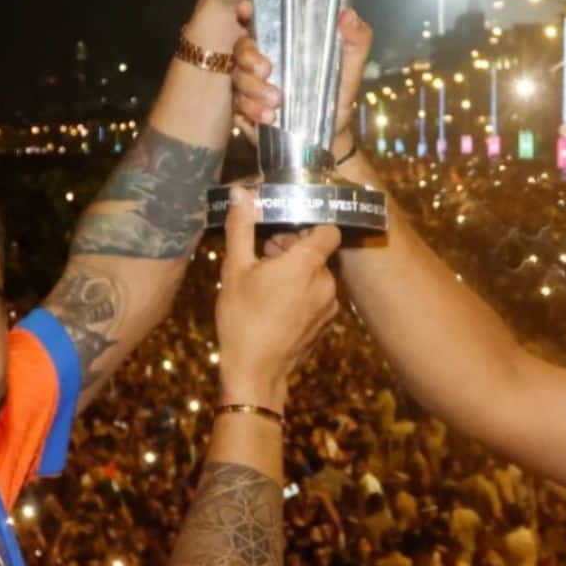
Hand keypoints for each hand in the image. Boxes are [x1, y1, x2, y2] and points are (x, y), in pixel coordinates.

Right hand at [214, 184, 340, 409]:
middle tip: (264, 254)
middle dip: (294, 247)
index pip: (328, 228)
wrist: (255, 372)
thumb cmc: (242, 319)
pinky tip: (275, 302)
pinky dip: (301, 291)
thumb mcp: (236, 268)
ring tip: (266, 279)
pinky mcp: (326, 323)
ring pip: (318, 273)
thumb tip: (242, 193)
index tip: (283, 228)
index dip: (307, 224)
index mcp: (309, 263)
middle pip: (319, 251)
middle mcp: (327, 282)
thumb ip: (241, 227)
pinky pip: (318, 295)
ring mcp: (330, 305)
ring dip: (297, 270)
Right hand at [232, 8, 373, 154]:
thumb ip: (356, 41)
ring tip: (276, 102)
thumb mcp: (351, 67)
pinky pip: (238, 107)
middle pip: (241, 49)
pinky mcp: (245, 110)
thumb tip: (349, 15)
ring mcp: (250, 85)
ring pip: (238, 79)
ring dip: (254, 90)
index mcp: (284, 42)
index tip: (246, 10)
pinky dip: (252, 111)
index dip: (247, 12)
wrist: (331, 133)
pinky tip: (269, 118)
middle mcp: (262, 60)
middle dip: (249, 58)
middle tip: (266, 70)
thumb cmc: (337, 93)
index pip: (259, 20)